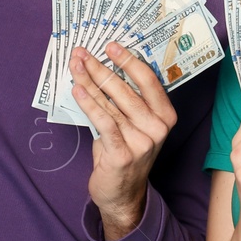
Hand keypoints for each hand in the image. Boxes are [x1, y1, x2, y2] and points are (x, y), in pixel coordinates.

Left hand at [71, 41, 177, 240]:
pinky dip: (89, 104)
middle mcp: (158, 127)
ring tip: (75, 67)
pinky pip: (104, 122)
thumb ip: (123, 101)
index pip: (149, 80)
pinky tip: (77, 90)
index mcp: (165, 115)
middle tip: (82, 53)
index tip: (111, 46)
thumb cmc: (126, 153)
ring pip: (110, 104)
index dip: (129, 60)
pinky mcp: (123, 154)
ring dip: (88, 82)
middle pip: (126, 89)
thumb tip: (100, 68)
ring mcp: (142, 141)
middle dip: (100, 68)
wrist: (122, 194)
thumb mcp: (132, 124)